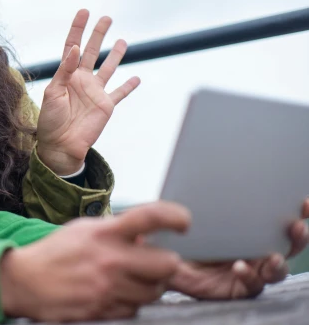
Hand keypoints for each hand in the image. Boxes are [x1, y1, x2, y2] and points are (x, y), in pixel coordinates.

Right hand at [0, 201, 190, 321]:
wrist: (24, 281)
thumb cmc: (56, 252)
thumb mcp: (84, 230)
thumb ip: (116, 230)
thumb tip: (148, 236)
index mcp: (104, 233)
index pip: (151, 217)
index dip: (176, 216)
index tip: (184, 222)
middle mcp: (110, 260)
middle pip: (167, 264)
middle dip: (166, 263)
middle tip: (157, 262)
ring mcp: (108, 288)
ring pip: (155, 291)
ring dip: (149, 285)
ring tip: (132, 278)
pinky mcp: (104, 311)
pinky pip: (135, 309)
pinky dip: (131, 302)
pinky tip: (115, 292)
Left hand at [36, 10, 140, 174]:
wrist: (60, 146)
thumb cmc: (50, 121)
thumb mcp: (52, 93)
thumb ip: (64, 71)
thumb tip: (74, 49)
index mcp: (66, 75)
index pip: (72, 46)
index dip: (78, 29)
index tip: (84, 12)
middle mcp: (82, 80)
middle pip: (91, 51)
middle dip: (98, 35)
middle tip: (106, 18)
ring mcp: (95, 92)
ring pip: (108, 68)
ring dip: (115, 55)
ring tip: (123, 41)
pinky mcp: (106, 106)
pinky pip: (120, 93)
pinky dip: (129, 86)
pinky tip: (137, 78)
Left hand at [168, 198, 308, 299]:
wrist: (165, 259)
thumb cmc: (183, 233)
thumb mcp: (192, 210)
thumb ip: (202, 196)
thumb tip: (207, 172)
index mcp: (252, 228)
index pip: (280, 218)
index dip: (297, 210)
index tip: (304, 201)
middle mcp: (257, 249)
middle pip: (288, 244)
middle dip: (297, 236)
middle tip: (296, 227)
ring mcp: (252, 269)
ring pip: (277, 268)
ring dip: (278, 262)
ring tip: (273, 257)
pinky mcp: (240, 287)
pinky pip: (252, 284)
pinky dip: (249, 276)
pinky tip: (240, 267)